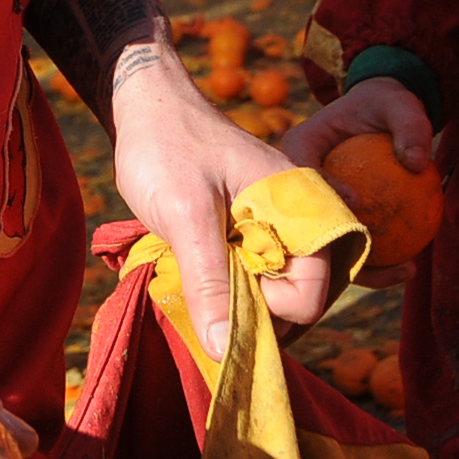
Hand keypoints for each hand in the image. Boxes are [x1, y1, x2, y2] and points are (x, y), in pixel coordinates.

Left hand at [111, 60, 335, 357]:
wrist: (146, 107)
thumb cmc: (166, 148)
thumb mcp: (185, 216)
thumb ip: (209, 282)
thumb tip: (225, 351)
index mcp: (298, 206)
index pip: (312, 291)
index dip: (271, 312)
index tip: (223, 303)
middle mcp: (297, 217)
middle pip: (300, 296)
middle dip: (257, 314)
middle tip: (207, 306)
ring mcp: (275, 224)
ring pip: (276, 290)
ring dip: (241, 304)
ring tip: (200, 294)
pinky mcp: (252, 229)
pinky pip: (256, 274)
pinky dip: (232, 289)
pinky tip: (202, 285)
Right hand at [282, 77, 436, 287]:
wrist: (381, 115)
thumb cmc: (386, 106)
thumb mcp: (400, 105)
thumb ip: (410, 126)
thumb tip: (417, 162)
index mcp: (299, 146)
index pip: (301, 173)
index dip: (322, 195)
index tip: (357, 203)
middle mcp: (296, 183)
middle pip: (305, 222)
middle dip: (335, 249)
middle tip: (378, 254)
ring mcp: (311, 208)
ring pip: (328, 246)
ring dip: (360, 267)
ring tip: (402, 270)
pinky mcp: (331, 223)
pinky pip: (351, 247)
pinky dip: (377, 262)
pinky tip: (410, 268)